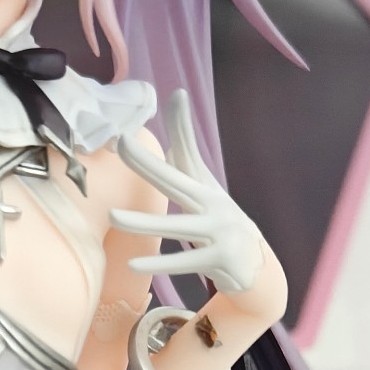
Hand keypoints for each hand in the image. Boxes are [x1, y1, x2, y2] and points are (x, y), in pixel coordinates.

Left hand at [111, 88, 263, 294]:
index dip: (175, 129)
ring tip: (112, 217)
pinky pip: (183, 261)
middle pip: (177, 181)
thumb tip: (174, 121)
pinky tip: (133, 264)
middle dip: (149, 165)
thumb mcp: (204, 189)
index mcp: (205, 187)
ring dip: (144, 223)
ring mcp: (219, 232)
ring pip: (176, 227)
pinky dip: (159, 264)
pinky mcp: (219, 259)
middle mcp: (214, 205)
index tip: (163, 104)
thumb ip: (187, 155)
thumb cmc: (219, 222)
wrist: (256, 265)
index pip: (186, 153)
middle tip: (123, 145)